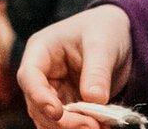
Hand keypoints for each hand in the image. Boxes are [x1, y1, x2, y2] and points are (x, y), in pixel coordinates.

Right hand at [18, 6, 131, 128]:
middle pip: (37, 104)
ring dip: (69, 128)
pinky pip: (65, 123)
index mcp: (41, 50)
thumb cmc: (104, 28)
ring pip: (48, 119)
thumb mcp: (103, 43)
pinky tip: (99, 127)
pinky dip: (78, 128)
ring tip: (98, 127)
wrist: (118, 35)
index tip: (57, 112)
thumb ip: (97, 70)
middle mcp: (42, 74)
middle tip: (91, 126)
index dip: (39, 96)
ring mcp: (53, 91)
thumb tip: (94, 99)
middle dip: (61, 121)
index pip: (29, 76)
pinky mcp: (67, 104)